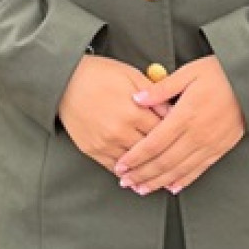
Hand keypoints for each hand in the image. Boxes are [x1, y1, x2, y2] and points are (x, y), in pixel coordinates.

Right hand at [57, 54, 165, 172]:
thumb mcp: (133, 76)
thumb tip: (173, 111)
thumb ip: (154, 95)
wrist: (66, 81)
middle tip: (176, 156)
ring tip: (161, 171)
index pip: (163, 131)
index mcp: (133, 112)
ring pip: (134, 163)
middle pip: (150, 150)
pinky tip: (136, 174)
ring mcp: (105, 143)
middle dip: (164, 152)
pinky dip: (127, 171)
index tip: (181, 137)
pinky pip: (114, 167)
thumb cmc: (101, 74)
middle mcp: (119, 131)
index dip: (174, 134)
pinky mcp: (92, 150)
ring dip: (147, 166)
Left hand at [114, 55, 244, 195]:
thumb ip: (162, 88)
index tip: (121, 165)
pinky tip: (172, 187)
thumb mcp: (188, 72)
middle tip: (125, 182)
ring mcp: (209, 144)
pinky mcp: (220, 149)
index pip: (154, 143)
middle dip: (142, 174)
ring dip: (158, 182)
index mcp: (185, 115)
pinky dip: (183, 180)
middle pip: (163, 161)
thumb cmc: (219, 74)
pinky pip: (198, 170)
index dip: (135, 157)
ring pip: (179, 170)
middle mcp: (197, 134)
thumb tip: (137, 98)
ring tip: (142, 189)